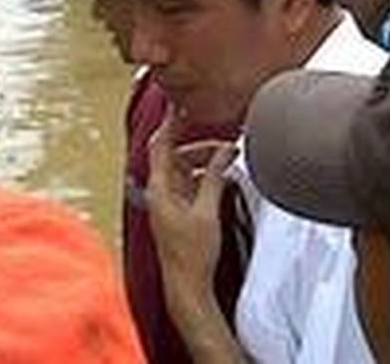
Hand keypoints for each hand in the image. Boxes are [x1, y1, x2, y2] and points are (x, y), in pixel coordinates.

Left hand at [147, 112, 236, 324]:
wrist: (187, 285)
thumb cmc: (192, 253)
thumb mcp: (207, 211)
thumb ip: (214, 177)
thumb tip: (225, 151)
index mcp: (159, 188)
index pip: (160, 145)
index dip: (172, 123)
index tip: (185, 105)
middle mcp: (159, 191)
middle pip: (176, 154)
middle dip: (201, 146)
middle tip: (227, 144)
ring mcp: (167, 200)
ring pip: (185, 168)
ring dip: (205, 162)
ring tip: (230, 160)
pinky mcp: (177, 209)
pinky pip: (190, 183)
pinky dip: (205, 176)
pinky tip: (224, 178)